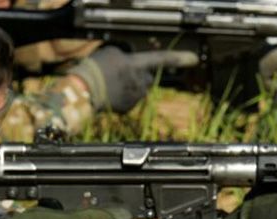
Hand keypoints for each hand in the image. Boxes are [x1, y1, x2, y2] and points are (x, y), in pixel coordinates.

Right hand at [68, 46, 199, 112]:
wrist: (83, 91)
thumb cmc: (94, 69)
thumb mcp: (111, 52)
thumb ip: (126, 57)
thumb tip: (130, 64)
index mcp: (136, 65)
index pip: (161, 59)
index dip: (178, 58)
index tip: (193, 59)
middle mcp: (139, 82)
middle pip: (148, 78)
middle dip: (141, 76)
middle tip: (124, 73)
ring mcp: (134, 97)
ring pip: (138, 90)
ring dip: (130, 86)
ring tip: (111, 83)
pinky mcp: (127, 108)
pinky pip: (129, 100)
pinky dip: (122, 97)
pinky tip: (109, 93)